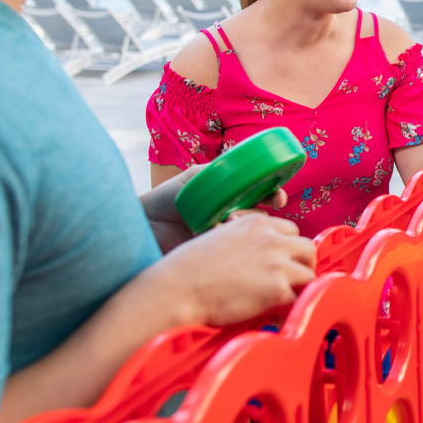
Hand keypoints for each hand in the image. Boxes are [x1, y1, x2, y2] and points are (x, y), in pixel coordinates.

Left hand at [142, 164, 287, 252]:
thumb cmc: (167, 197)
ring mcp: (225, 236)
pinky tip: (218, 233)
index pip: (261, 196)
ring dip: (247, 225)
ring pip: (252, 233)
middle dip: (268, 213)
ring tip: (228, 218)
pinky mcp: (216, 254)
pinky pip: (234, 249)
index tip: (278, 197)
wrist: (144, 223)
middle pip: (263, 217)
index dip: (274, 196)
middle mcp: (231, 217)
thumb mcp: (195, 177)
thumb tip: (249, 168)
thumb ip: (220, 170)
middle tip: (266, 208)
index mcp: (230, 197)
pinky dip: (232, 241)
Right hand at [153, 211, 315, 326]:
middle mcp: (271, 239)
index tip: (280, 263)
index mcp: (255, 223)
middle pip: (307, 248)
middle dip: (301, 264)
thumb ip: (244, 243)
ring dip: (300, 287)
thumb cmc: (187, 270)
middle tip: (290, 282)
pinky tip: (276, 314)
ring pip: (309, 273)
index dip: (286, 248)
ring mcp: (277, 264)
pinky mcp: (278, 290)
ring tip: (284, 300)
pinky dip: (292, 308)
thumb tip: (255, 261)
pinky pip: (301, 298)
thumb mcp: (219, 239)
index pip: (290, 230)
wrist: (177, 291)